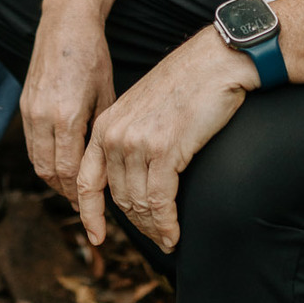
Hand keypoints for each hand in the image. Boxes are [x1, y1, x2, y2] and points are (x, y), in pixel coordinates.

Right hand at [20, 0, 115, 205]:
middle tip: (83, 205)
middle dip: (65, 192)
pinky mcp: (23, 105)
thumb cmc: (93, 57)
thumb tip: (106, 167)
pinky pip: (30, 144)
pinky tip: (59, 164)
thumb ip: (101, 132)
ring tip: (71, 189)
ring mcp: (29, 111)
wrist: (64, 26)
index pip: (69, 170)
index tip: (94, 205)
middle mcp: (43, 117)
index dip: (81, 192)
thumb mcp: (106, 95)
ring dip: (52, 179)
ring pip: (35, 161)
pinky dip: (43, 160)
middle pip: (48, 171)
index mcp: (68, 116)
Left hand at [76, 27, 258, 252]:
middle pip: (119, 197)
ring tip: (168, 239)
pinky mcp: (164, 150)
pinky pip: (160, 202)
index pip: (87, 181)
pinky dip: (167, 224)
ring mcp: (136, 143)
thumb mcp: (144, 110)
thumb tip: (132, 178)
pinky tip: (175, 235)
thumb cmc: (188, 85)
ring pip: (139, 203)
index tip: (95, 236)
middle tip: (156, 238)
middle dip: (138, 224)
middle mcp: (114, 135)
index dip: (90, 215)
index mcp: (105, 125)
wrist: (216, 63)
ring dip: (154, 228)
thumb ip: (130, 139)